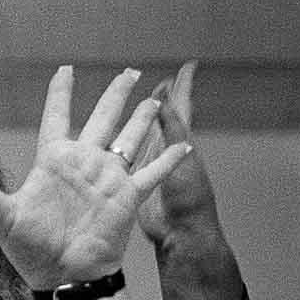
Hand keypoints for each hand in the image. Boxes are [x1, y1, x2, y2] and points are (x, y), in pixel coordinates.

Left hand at [0, 66, 189, 288]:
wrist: (64, 278)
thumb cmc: (29, 251)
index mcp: (53, 162)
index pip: (57, 117)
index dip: (61, 93)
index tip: (65, 69)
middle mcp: (83, 164)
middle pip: (102, 118)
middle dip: (116, 94)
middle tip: (130, 72)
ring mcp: (107, 179)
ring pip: (129, 138)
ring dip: (143, 118)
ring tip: (156, 97)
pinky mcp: (127, 198)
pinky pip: (152, 173)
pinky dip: (168, 159)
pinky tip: (184, 144)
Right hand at [134, 61, 224, 251]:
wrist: (180, 234)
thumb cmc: (188, 199)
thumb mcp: (182, 157)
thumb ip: (171, 128)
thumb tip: (160, 97)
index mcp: (180, 141)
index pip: (182, 106)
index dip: (184, 86)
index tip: (189, 65)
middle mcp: (167, 150)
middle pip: (164, 116)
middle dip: (162, 97)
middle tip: (159, 79)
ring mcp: (153, 166)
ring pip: (145, 136)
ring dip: (140, 119)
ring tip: (132, 104)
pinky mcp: (138, 182)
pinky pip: (127, 158)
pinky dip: (120, 147)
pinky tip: (110, 141)